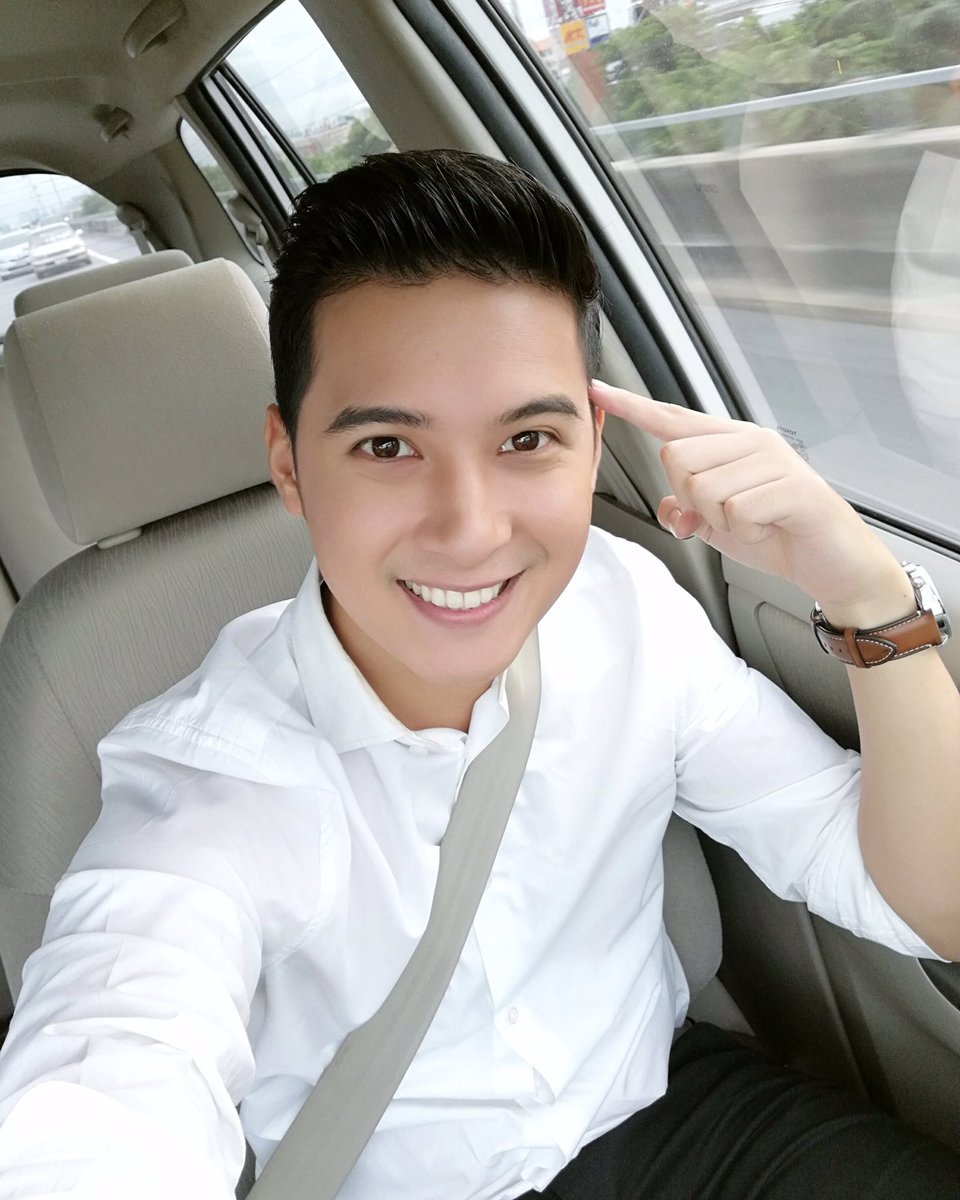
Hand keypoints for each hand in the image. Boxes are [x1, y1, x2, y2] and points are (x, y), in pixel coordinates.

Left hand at [589, 380, 909, 621]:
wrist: (833, 564)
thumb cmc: (778, 535)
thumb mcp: (718, 526)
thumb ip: (687, 511)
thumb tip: (669, 508)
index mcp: (731, 443)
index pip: (673, 419)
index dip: (632, 406)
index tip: (598, 390)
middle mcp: (751, 441)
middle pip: (677, 458)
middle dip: (691, 500)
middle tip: (727, 516)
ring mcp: (774, 461)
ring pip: (704, 489)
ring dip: (722, 522)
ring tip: (754, 522)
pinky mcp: (793, 487)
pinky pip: (736, 511)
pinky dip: (746, 533)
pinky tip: (769, 529)